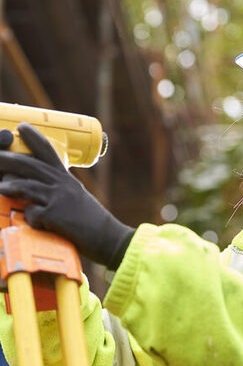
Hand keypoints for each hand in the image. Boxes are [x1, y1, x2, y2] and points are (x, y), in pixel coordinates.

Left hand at [0, 123, 134, 269]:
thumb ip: (57, 193)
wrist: (109, 238)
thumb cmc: (91, 223)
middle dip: (9, 159)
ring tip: (0, 187)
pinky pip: (33, 213)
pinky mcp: (56, 214)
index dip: (34, 138)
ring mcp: (59, 198)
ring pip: (28, 185)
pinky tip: (35, 224)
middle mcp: (63, 184)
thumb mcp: (76, 199)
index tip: (22, 127)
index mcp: (67, 179)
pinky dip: (30, 219)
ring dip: (10, 185)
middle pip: (31, 165)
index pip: (49, 152)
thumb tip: (32, 195)